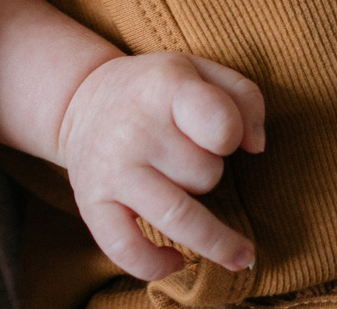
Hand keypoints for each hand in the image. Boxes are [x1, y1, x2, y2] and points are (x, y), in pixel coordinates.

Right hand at [55, 52, 265, 280]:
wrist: (80, 98)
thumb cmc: (154, 89)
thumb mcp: (200, 70)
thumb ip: (243, 97)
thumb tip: (256, 147)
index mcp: (165, 88)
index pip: (220, 124)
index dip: (233, 135)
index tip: (226, 137)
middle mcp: (135, 130)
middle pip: (206, 175)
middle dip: (211, 174)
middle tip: (193, 160)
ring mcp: (112, 171)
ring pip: (179, 219)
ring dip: (212, 237)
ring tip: (239, 253)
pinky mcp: (91, 204)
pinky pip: (127, 251)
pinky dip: (156, 266)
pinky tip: (175, 260)